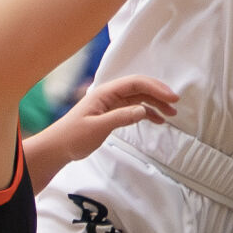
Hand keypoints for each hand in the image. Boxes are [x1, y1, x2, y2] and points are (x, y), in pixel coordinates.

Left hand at [48, 75, 178, 167]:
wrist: (57, 148)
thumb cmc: (73, 136)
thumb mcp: (97, 128)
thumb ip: (120, 117)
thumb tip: (143, 110)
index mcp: (105, 93)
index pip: (135, 84)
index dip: (155, 88)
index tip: (171, 97)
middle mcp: (110, 95)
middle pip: (140, 89)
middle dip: (158, 94)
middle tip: (175, 104)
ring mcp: (111, 104)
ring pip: (139, 99)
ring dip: (155, 104)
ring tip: (171, 114)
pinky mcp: (112, 114)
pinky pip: (134, 109)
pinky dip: (147, 113)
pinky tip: (157, 120)